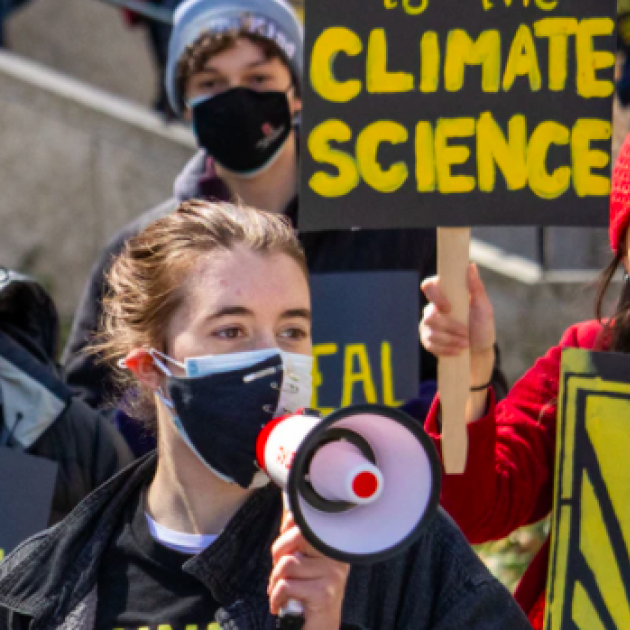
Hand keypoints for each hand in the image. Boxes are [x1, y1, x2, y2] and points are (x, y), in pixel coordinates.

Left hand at [268, 513, 349, 629]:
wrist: (321, 629)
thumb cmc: (309, 595)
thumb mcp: (304, 564)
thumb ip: (298, 541)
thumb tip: (288, 515)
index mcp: (332, 546)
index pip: (309, 521)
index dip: (290, 525)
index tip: (283, 540)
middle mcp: (336, 557)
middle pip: (297, 535)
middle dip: (278, 553)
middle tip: (277, 572)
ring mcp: (332, 574)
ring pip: (287, 563)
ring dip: (275, 580)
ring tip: (278, 591)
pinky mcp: (323, 593)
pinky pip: (286, 586)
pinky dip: (275, 597)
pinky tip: (279, 604)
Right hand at [420, 263, 495, 358]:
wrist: (479, 352)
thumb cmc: (482, 327)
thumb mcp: (484, 309)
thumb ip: (476, 288)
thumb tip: (470, 265)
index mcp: (446, 295)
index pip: (429, 286)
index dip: (435, 296)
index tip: (449, 308)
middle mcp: (433, 307)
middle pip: (430, 314)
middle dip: (450, 327)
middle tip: (466, 333)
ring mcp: (428, 324)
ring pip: (431, 331)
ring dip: (451, 340)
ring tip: (465, 343)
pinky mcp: (426, 339)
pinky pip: (429, 344)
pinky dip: (446, 349)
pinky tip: (457, 351)